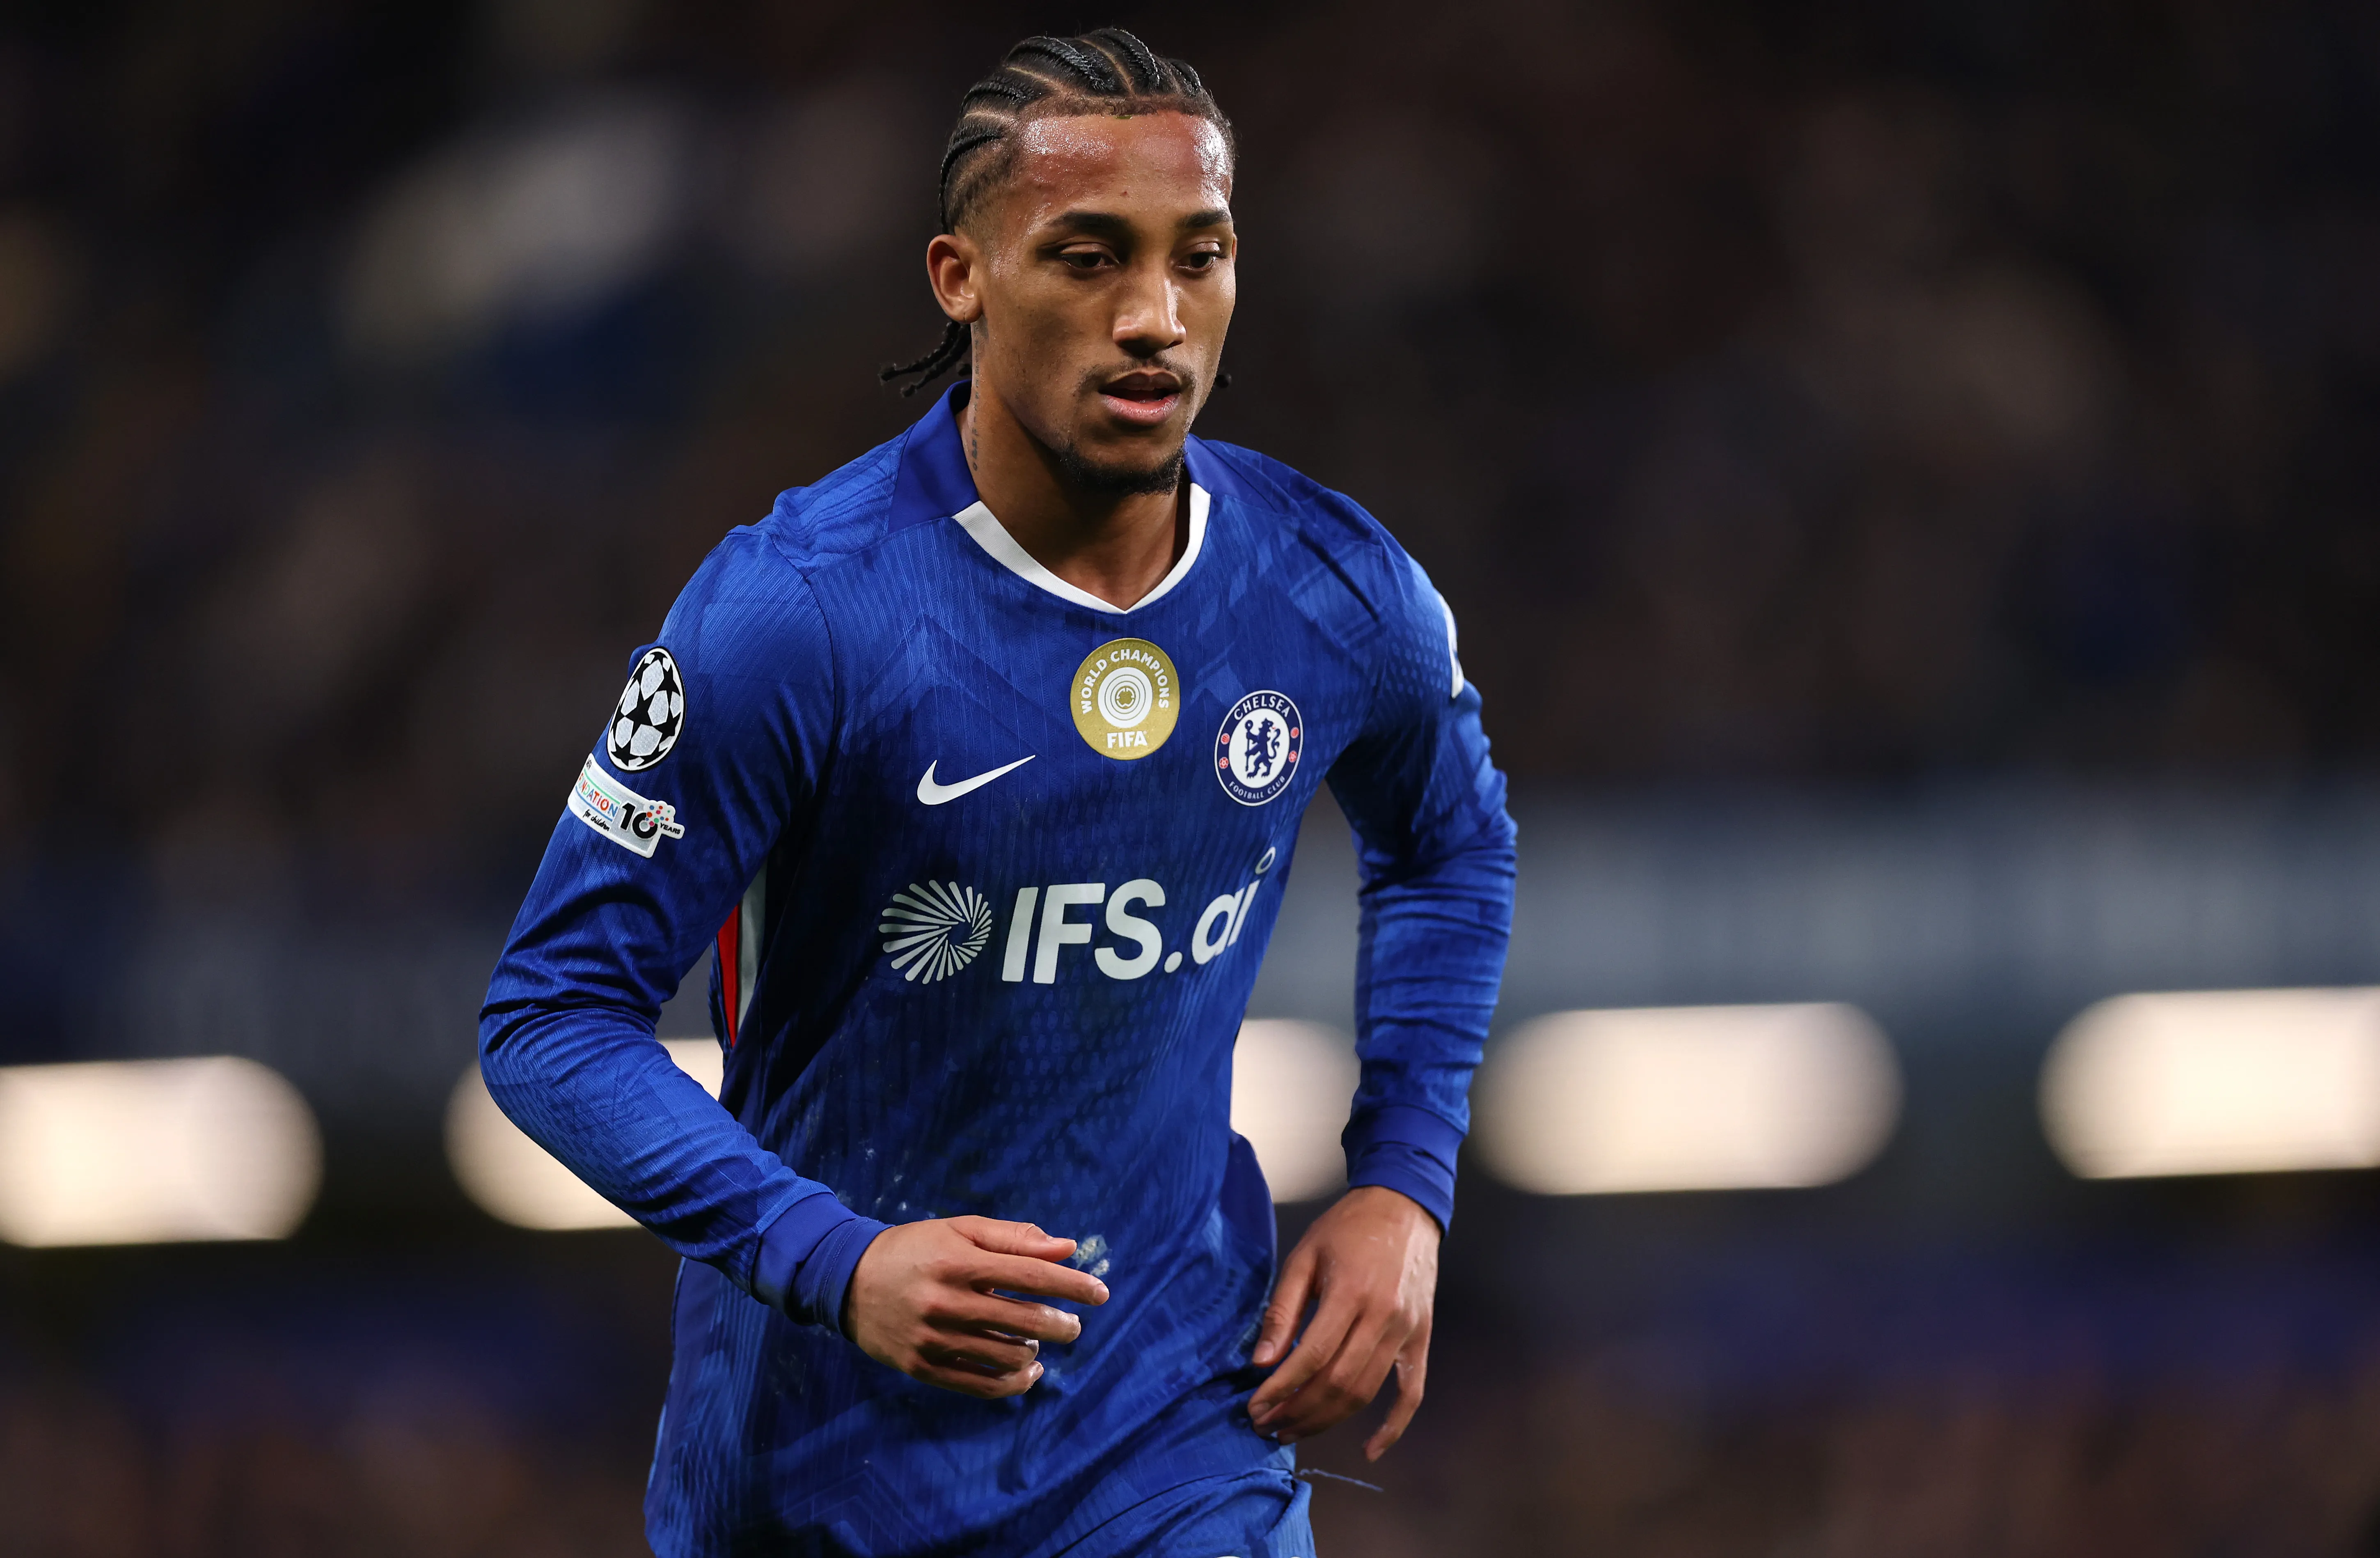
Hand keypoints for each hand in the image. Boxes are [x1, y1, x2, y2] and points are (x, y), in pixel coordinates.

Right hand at [842, 1216, 1108, 1398]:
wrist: (847, 1280)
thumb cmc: (915, 1248)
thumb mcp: (960, 1229)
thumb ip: (1013, 1238)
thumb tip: (1068, 1248)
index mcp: (959, 1260)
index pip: (1031, 1275)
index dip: (1072, 1285)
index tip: (1101, 1293)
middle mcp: (946, 1300)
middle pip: (1024, 1320)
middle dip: (1062, 1325)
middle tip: (1074, 1326)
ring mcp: (933, 1338)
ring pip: (1005, 1357)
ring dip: (1034, 1352)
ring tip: (1036, 1342)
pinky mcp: (922, 1367)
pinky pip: (980, 1386)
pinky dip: (1013, 1384)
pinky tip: (1027, 1373)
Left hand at [1247, 1185, 1439, 1459]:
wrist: (1403, 1207)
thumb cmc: (1347, 1228)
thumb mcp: (1304, 1255)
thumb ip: (1282, 1310)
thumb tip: (1260, 1361)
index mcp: (1351, 1292)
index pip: (1311, 1356)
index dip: (1280, 1388)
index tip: (1254, 1406)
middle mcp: (1383, 1316)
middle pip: (1338, 1382)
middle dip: (1297, 1411)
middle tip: (1266, 1424)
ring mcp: (1408, 1330)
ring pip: (1366, 1392)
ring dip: (1327, 1420)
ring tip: (1293, 1429)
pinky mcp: (1422, 1338)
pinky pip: (1412, 1392)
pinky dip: (1393, 1426)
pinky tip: (1369, 1449)